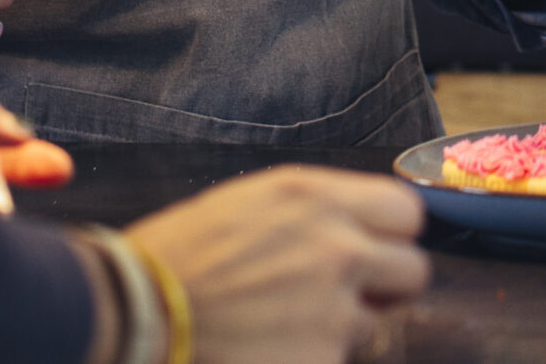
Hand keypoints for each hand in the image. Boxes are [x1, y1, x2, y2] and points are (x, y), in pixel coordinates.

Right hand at [127, 164, 429, 363]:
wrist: (132, 313)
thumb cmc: (176, 256)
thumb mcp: (249, 203)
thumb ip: (313, 212)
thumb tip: (354, 227)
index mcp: (318, 198)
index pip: (406, 212)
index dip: (392, 235)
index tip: (375, 249)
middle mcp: (337, 249)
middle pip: (413, 271)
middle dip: (385, 288)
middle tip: (347, 297)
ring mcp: (332, 311)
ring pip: (374, 325)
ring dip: (340, 329)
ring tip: (282, 327)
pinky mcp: (320, 361)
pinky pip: (337, 360)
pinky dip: (310, 359)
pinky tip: (270, 350)